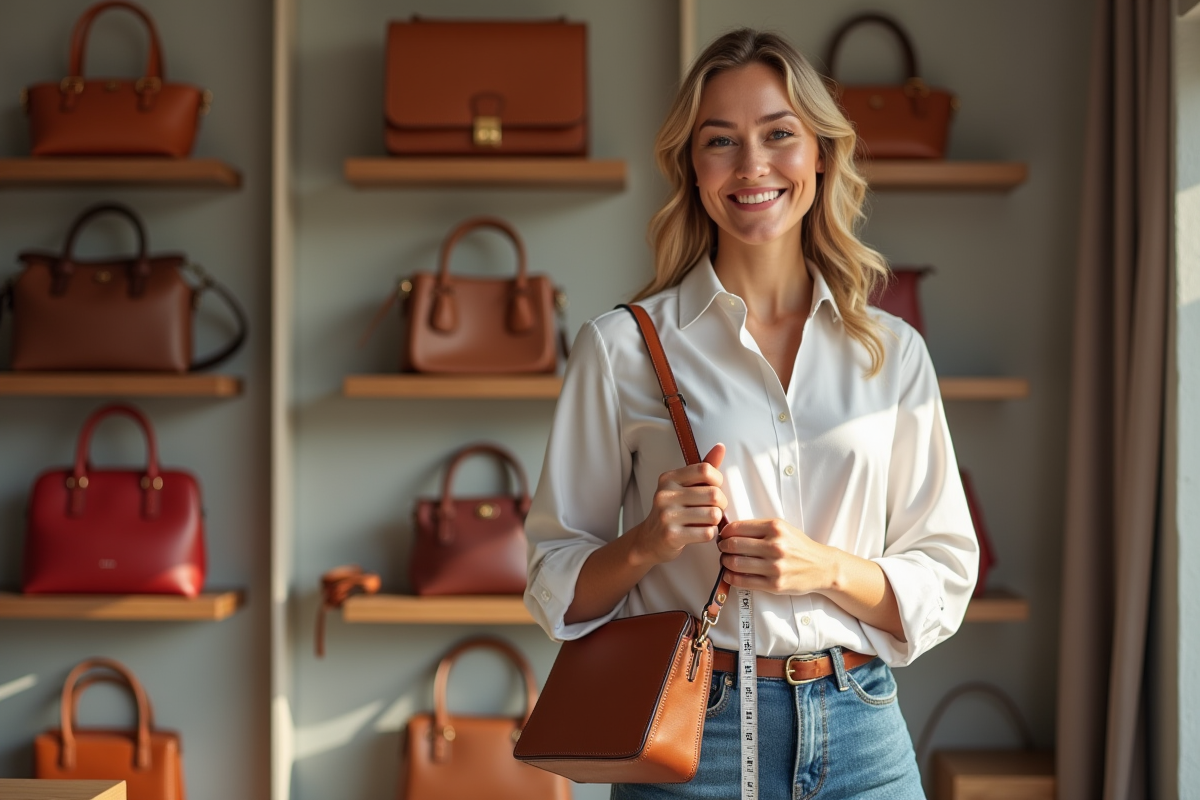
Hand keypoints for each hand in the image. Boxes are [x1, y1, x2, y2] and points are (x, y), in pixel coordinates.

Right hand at [631, 444, 728, 566]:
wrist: (649, 540)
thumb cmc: (672, 510)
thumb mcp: (683, 486)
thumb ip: (703, 469)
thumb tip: (720, 447)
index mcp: (669, 478)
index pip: (705, 470)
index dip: (718, 481)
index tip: (714, 489)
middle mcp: (665, 494)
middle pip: (714, 494)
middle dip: (721, 504)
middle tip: (713, 509)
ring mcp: (667, 515)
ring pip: (713, 515)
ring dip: (715, 521)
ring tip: (706, 521)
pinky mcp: (672, 535)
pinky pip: (707, 533)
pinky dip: (710, 534)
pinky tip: (700, 533)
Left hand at [717, 518, 833, 594]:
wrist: (822, 567)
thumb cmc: (799, 546)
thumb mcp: (782, 528)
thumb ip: (758, 528)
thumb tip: (729, 531)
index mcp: (775, 527)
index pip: (738, 528)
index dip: (725, 533)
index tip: (723, 536)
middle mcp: (775, 546)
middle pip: (734, 545)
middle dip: (723, 547)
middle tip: (722, 549)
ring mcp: (775, 566)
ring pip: (736, 563)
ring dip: (725, 562)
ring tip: (726, 561)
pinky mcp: (775, 584)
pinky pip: (744, 581)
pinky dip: (731, 578)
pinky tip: (730, 574)